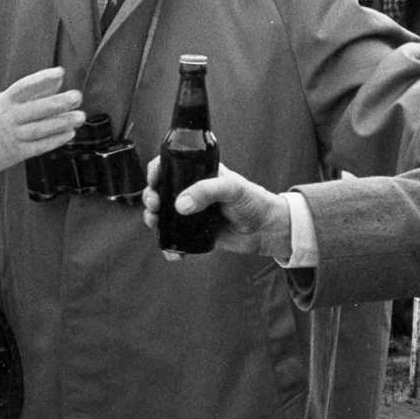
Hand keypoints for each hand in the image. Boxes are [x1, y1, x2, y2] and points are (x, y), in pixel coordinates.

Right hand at [0, 66, 84, 177]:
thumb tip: (57, 82)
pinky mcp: (16, 153)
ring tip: (80, 116)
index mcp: (3, 101)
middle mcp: (8, 118)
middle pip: (37, 109)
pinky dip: (55, 140)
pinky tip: (69, 134)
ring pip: (41, 128)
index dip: (42, 78)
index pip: (24, 86)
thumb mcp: (2, 102)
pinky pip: (39, 146)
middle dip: (59, 103)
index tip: (60, 72)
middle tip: (77, 97)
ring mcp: (12, 136)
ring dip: (62, 122)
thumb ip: (31, 93)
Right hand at [142, 158, 291, 260]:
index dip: (157, 171)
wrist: (268, 230)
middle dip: (151, 197)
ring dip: (154, 220)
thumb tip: (180, 204)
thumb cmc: (255, 201)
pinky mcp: (196, 234)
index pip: (171, 166)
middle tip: (154, 205)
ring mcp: (193, 213)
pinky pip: (176, 239)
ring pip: (164, 215)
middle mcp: (194, 191)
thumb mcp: (232, 189)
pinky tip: (172, 252)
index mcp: (201, 173)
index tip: (154, 180)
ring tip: (156, 225)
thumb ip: (206, 192)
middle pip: (162, 191)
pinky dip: (169, 246)